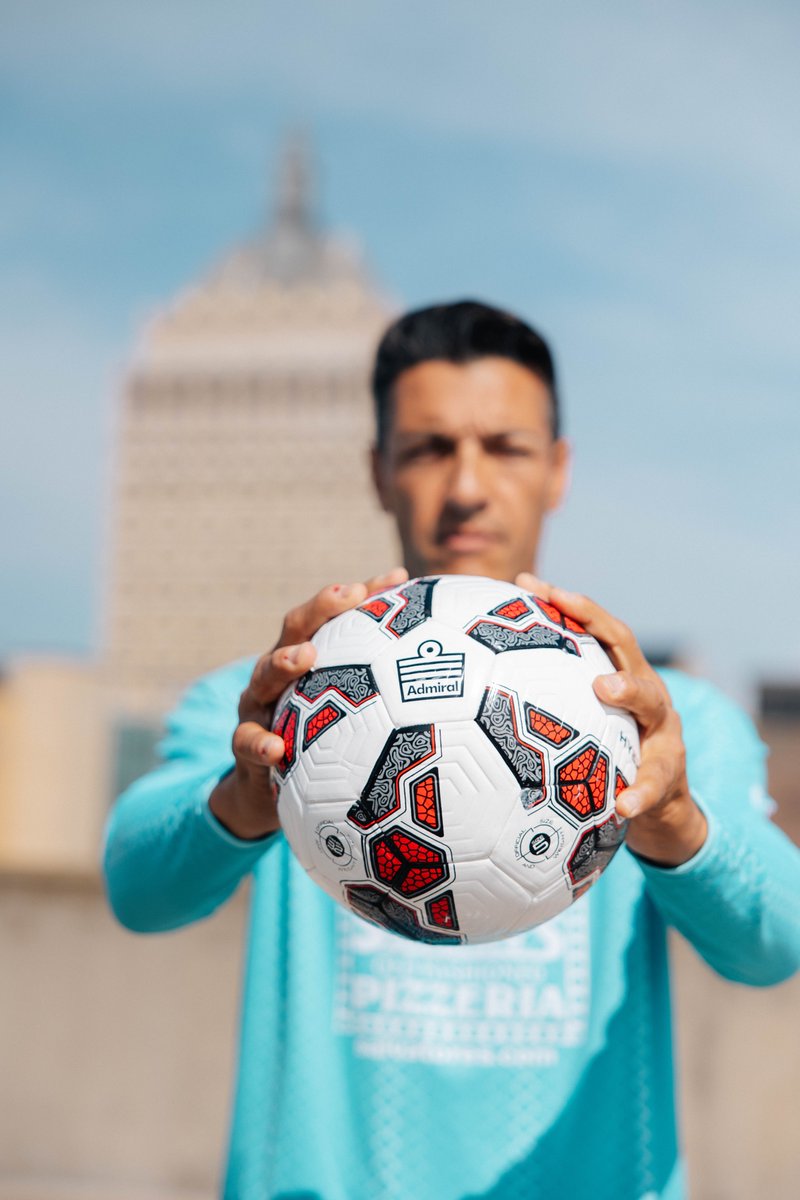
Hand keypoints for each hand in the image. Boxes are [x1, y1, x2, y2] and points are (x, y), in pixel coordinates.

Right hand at [209, 567, 408, 839]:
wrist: (267, 790)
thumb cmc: (323, 746)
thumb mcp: (354, 720)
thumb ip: (392, 700)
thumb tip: (460, 684)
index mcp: (311, 659)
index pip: (337, 617)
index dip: (366, 595)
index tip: (398, 577)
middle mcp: (281, 673)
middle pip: (296, 629)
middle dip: (322, 608)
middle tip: (348, 595)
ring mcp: (258, 704)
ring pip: (264, 675)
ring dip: (283, 661)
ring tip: (305, 657)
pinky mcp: (246, 745)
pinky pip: (248, 741)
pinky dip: (261, 742)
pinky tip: (277, 749)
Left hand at [516, 573, 707, 865]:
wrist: (662, 808)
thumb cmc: (606, 761)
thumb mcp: (581, 733)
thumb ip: (544, 711)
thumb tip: (471, 696)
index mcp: (620, 680)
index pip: (596, 632)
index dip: (567, 605)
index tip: (528, 583)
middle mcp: (647, 696)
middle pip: (627, 650)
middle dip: (598, 625)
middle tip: (565, 610)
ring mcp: (664, 732)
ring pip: (653, 703)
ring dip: (629, 689)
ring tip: (604, 686)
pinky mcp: (670, 775)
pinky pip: (655, 782)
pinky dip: (640, 792)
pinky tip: (623, 806)